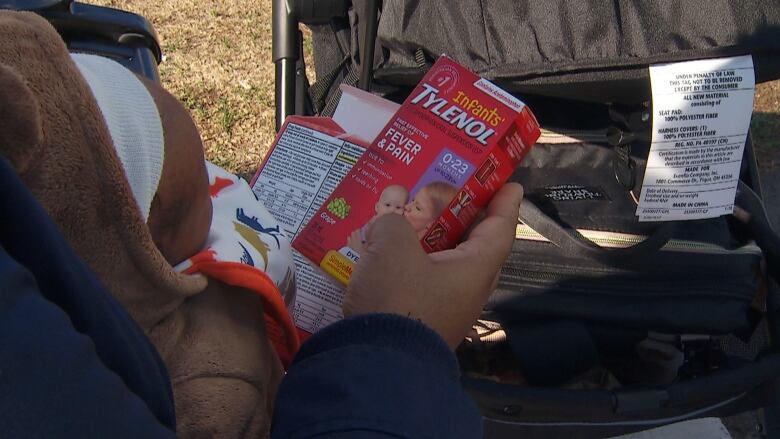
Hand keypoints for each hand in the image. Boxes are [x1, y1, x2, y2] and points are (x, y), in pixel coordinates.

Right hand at [344, 183, 522, 348]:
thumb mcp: (392, 246)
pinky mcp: (422, 320)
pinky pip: (425, 281)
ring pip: (446, 264)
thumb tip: (388, 227)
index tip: (510, 184)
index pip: (500, 228)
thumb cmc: (397, 298)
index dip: (505, 203)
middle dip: (462, 216)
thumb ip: (393, 223)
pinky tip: (390, 252)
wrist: (379, 365)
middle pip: (474, 244)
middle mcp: (468, 289)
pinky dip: (413, 261)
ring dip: (431, 240)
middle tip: (447, 192)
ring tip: (411, 217)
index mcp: (475, 269)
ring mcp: (446, 308)